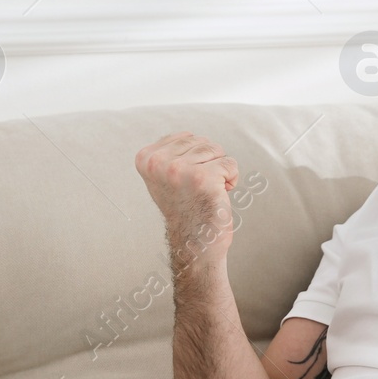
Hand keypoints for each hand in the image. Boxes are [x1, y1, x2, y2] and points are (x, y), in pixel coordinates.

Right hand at [134, 132, 240, 271]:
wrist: (194, 241)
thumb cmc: (185, 207)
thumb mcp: (164, 176)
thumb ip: (170, 153)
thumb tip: (188, 136)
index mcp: (146, 158)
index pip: (186, 137)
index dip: (194, 158)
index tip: (185, 181)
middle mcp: (159, 163)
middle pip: (202, 141)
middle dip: (208, 163)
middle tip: (197, 189)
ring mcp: (179, 170)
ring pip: (217, 150)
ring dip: (219, 171)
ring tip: (206, 192)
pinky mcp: (203, 178)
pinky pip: (230, 164)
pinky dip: (231, 180)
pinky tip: (218, 196)